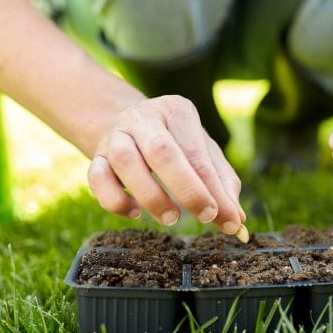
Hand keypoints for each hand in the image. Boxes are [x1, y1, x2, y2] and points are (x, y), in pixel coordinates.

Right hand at [87, 95, 244, 232]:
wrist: (125, 123)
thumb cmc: (175, 142)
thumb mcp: (204, 152)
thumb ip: (223, 184)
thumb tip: (237, 222)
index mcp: (176, 111)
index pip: (198, 154)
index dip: (215, 190)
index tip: (230, 221)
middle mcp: (142, 118)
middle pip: (163, 152)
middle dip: (188, 190)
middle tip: (205, 216)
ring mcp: (115, 136)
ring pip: (126, 163)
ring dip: (151, 196)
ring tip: (171, 217)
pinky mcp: (95, 156)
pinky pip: (97, 179)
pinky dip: (116, 201)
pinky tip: (135, 212)